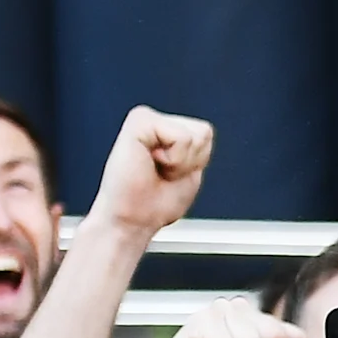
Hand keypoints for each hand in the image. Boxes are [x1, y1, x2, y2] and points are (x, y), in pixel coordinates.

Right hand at [88, 106, 213, 236]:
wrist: (133, 219)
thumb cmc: (155, 203)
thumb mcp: (187, 172)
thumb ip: (195, 148)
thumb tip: (204, 130)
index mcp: (163, 130)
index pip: (205, 132)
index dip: (197, 160)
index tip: (171, 174)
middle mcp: (153, 121)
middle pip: (203, 131)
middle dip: (191, 161)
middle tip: (163, 174)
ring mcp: (144, 118)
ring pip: (193, 135)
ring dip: (181, 162)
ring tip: (156, 170)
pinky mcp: (138, 122)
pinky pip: (181, 137)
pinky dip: (174, 159)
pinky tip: (150, 165)